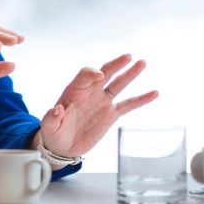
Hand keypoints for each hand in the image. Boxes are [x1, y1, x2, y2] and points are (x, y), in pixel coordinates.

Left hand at [39, 53, 157, 158]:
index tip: (99, 76)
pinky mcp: (111, 114)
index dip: (91, 73)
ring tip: (142, 63)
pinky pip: (129, 105)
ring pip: (119, 84)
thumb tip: (57, 110)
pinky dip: (141, 99)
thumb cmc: (54, 133)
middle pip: (105, 73)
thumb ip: (51, 118)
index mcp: (75, 91)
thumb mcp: (49, 127)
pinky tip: (154, 93)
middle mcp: (90, 92)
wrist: (63, 146)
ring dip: (130, 74)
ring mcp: (102, 102)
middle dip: (115, 64)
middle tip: (127, 57)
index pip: (85, 75)